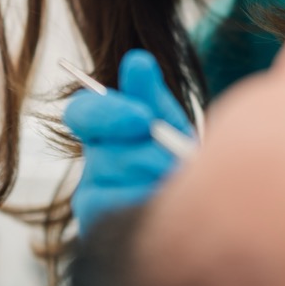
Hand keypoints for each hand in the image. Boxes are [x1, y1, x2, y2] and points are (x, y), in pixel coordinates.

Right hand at [63, 49, 193, 235]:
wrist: (202, 209)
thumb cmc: (180, 159)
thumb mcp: (169, 122)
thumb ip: (150, 94)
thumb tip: (138, 59)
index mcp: (104, 127)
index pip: (82, 112)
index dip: (108, 113)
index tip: (144, 118)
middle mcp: (93, 160)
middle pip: (108, 152)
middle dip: (150, 155)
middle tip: (176, 161)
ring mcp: (91, 195)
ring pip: (120, 182)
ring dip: (158, 179)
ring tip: (179, 184)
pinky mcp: (99, 225)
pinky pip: (122, 210)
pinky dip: (151, 204)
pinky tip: (165, 205)